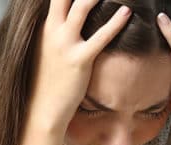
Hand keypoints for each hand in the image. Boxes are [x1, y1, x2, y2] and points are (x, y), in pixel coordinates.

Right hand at [28, 0, 131, 131]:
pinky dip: (115, 23)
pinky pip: (100, 37)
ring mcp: (65, 44)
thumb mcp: (46, 50)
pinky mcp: (79, 60)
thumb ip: (55, 32)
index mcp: (46, 26)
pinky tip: (128, 12)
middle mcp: (53, 30)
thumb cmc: (47, 81)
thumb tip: (66, 20)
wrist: (42, 109)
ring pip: (82, 7)